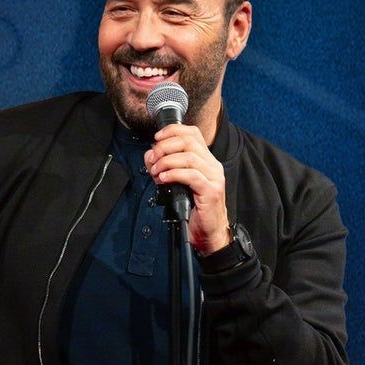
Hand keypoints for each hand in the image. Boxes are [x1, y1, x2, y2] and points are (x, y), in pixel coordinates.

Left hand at [144, 124, 230, 255]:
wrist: (208, 233)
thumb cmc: (194, 210)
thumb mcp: (176, 183)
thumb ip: (164, 166)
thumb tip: (150, 155)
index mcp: (206, 160)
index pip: (192, 133)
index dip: (172, 131)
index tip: (156, 139)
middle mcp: (212, 165)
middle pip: (188, 141)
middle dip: (165, 147)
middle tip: (153, 159)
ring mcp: (214, 177)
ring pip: (189, 157)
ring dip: (166, 162)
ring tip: (156, 172)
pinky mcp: (211, 190)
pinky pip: (191, 175)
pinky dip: (174, 174)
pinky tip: (163, 179)